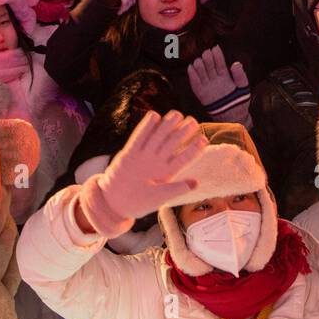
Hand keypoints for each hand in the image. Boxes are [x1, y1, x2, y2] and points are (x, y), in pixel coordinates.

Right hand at [74, 110, 206, 236]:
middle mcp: (156, 162)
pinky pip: (138, 138)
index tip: (204, 139)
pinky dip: (145, 128)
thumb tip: (196, 183)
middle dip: (182, 133)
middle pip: (171, 144)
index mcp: (166, 173)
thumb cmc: (138, 203)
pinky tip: (154, 116)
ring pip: (157, 138)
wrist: (114, 203)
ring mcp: (143, 157)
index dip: (193, 149)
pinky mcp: (129, 154)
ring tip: (177, 115)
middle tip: (193, 121)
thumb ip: (176, 189)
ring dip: (166, 126)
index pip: (182, 159)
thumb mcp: (159, 198)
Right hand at [186, 46, 250, 121]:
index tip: (215, 48)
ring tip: (199, 60)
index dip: (217, 56)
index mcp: (225, 76)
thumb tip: (236, 64)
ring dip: (200, 66)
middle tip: (207, 53)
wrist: (233, 117)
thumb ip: (240, 75)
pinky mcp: (201, 94)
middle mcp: (215, 79)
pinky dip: (193, 76)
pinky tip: (191, 68)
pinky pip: (195, 84)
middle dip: (208, 59)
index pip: (220, 63)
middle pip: (209, 66)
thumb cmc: (239, 101)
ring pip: (202, 73)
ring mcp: (208, 86)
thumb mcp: (243, 87)